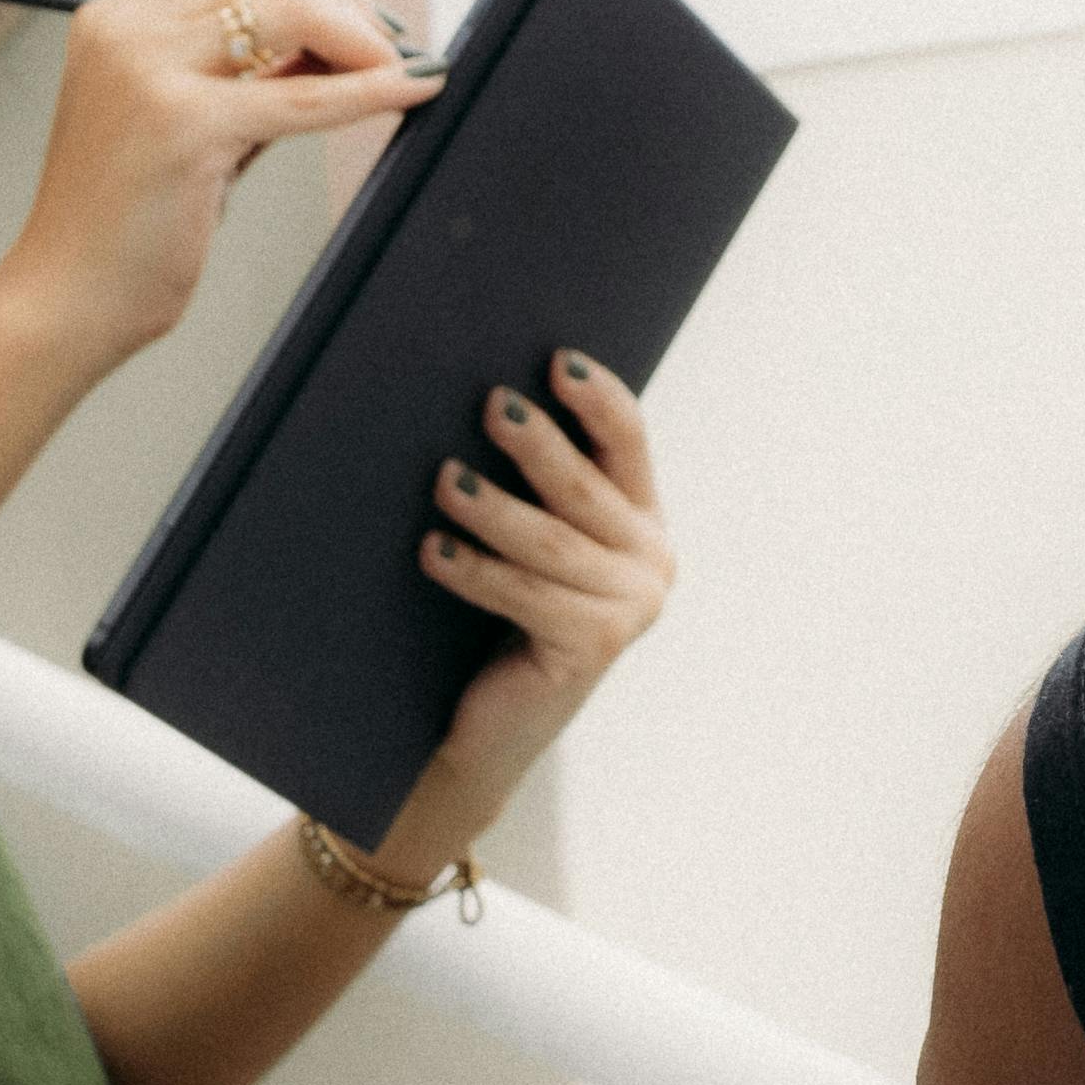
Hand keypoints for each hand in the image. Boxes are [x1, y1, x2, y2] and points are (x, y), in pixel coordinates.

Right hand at [0, 0, 438, 371]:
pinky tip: (411, 89)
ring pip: (295, 9)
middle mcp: (126, 29)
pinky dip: (368, 89)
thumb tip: (343, 39)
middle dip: (348, 4)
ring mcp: (149, 72)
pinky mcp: (183, 125)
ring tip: (394, 72)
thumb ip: (249, 75)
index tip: (365, 27)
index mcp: (116, 19)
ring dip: (361, 36)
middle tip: (392, 50)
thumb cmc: (126, 225)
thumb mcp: (188, 124)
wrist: (64, 303)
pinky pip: (304, 96)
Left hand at [396, 350, 673, 826]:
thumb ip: (538, 486)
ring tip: (445, 479)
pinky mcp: (593, 647)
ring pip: (550, 542)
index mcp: (642, 519)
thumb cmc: (501, 616)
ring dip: (493, 508)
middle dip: (537, 444)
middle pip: (586, 487)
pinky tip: (433, 552)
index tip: (556, 360)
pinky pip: (525, 595)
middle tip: (490, 405)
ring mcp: (630, 608)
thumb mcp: (533, 541)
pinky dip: (475, 572)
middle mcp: (651, 561)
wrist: (490, 724)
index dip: (597, 397)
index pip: (628, 440)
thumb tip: (490, 399)